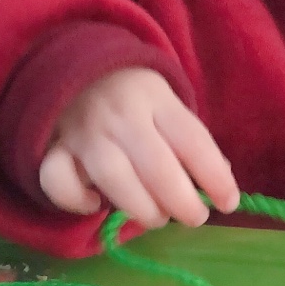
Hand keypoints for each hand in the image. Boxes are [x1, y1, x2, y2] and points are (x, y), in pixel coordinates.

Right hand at [38, 68, 239, 229]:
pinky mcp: (55, 148)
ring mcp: (84, 131)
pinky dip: (76, 200)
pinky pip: (57, 179)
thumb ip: (190, 143)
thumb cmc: (134, 98)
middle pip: (156, 165)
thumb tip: (220, 187)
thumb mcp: (168, 106)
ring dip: (141, 208)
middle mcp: (121, 114)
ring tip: (157, 218)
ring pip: (113, 176)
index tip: (229, 203)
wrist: (77, 66)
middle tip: (194, 217)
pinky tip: (95, 205)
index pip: (193, 140)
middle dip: (182, 201)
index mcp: (157, 98)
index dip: (215, 177)